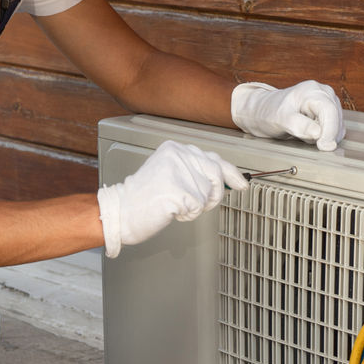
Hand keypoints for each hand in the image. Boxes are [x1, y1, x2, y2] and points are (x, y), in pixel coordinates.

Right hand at [96, 140, 247, 257]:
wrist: (121, 211)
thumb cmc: (145, 197)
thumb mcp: (171, 174)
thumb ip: (195, 172)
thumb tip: (225, 179)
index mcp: (176, 148)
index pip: (214, 158)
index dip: (231, 173)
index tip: (242, 183)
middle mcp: (178, 154)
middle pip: (216, 175)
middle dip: (213, 195)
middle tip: (197, 204)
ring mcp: (178, 171)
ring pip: (208, 193)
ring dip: (196, 206)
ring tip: (175, 204)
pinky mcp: (177, 189)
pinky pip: (198, 206)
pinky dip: (188, 214)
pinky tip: (171, 210)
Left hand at [231, 80, 344, 151]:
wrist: (264, 112)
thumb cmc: (270, 112)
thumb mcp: (280, 119)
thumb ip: (299, 125)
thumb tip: (318, 133)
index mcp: (313, 90)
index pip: (329, 111)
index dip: (330, 130)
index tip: (323, 146)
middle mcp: (324, 94)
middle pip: (336, 119)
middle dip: (325, 134)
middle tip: (305, 139)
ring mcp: (328, 103)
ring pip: (337, 126)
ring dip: (325, 136)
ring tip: (304, 133)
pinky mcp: (329, 114)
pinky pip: (335, 130)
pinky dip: (325, 137)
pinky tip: (310, 134)